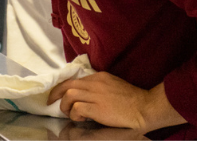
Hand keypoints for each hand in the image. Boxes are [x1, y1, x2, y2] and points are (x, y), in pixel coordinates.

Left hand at [47, 73, 184, 133]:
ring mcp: (96, 95)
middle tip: (52, 102)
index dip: (64, 87)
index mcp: (100, 77)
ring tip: (70, 114)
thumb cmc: (132, 100)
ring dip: (65, 106)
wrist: (144, 107)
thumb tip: (86, 94)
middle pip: (68, 84)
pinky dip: (75, 114)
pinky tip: (81, 119)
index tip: (58, 94)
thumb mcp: (113, 85)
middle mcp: (95, 83)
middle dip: (56, 94)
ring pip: (69, 95)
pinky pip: (77, 108)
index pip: (75, 79)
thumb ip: (99, 87)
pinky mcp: (97, 108)